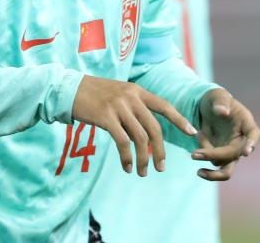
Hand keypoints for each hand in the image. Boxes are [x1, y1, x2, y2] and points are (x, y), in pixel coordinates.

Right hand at [72, 75, 197, 176]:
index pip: (164, 105)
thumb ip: (132, 107)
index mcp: (136, 91)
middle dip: (160, 151)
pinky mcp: (106, 117)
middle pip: (154, 128)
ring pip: (140, 138)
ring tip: (142, 172)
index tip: (192, 132)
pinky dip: (127, 157)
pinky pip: (122, 142)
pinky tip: (126, 166)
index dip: (179, 119)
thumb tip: (143, 133)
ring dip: (144, 159)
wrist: (67, 88)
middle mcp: (130, 97)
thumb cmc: (92, 94)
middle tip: (161, 167)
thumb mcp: (116, 93)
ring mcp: (118, 106)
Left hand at [190, 88, 259, 181]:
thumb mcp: (217, 95)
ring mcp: (232, 151)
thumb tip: (223, 112)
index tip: (246, 152)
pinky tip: (197, 142)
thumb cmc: (216, 99)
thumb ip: (220, 102)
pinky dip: (203, 155)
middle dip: (214, 155)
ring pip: (227, 170)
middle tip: (193, 154)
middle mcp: (242, 141)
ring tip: (193, 155)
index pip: (253, 135)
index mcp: (246, 124)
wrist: (208, 107)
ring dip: (209, 165)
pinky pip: (214, 164)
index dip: (251, 144)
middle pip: (234, 155)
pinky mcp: (221, 156)